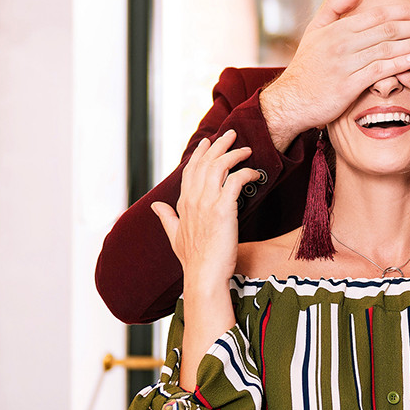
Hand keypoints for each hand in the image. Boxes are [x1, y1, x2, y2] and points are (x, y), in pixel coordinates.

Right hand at [151, 130, 260, 285]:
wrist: (204, 275)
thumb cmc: (193, 260)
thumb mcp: (174, 236)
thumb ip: (167, 218)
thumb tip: (155, 206)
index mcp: (183, 203)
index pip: (190, 170)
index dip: (199, 154)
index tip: (208, 142)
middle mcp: (193, 199)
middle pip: (205, 162)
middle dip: (218, 145)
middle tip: (231, 134)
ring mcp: (207, 203)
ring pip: (219, 166)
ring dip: (234, 154)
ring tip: (246, 149)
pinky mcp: (223, 209)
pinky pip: (236, 181)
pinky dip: (246, 172)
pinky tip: (254, 172)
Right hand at [260, 0, 409, 149]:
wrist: (292, 100)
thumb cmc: (306, 67)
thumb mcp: (314, 32)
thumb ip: (334, 8)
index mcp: (337, 29)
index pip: (376, 15)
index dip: (402, 12)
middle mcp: (342, 43)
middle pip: (386, 30)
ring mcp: (345, 64)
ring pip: (386, 49)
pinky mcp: (348, 85)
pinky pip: (378, 71)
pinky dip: (398, 64)